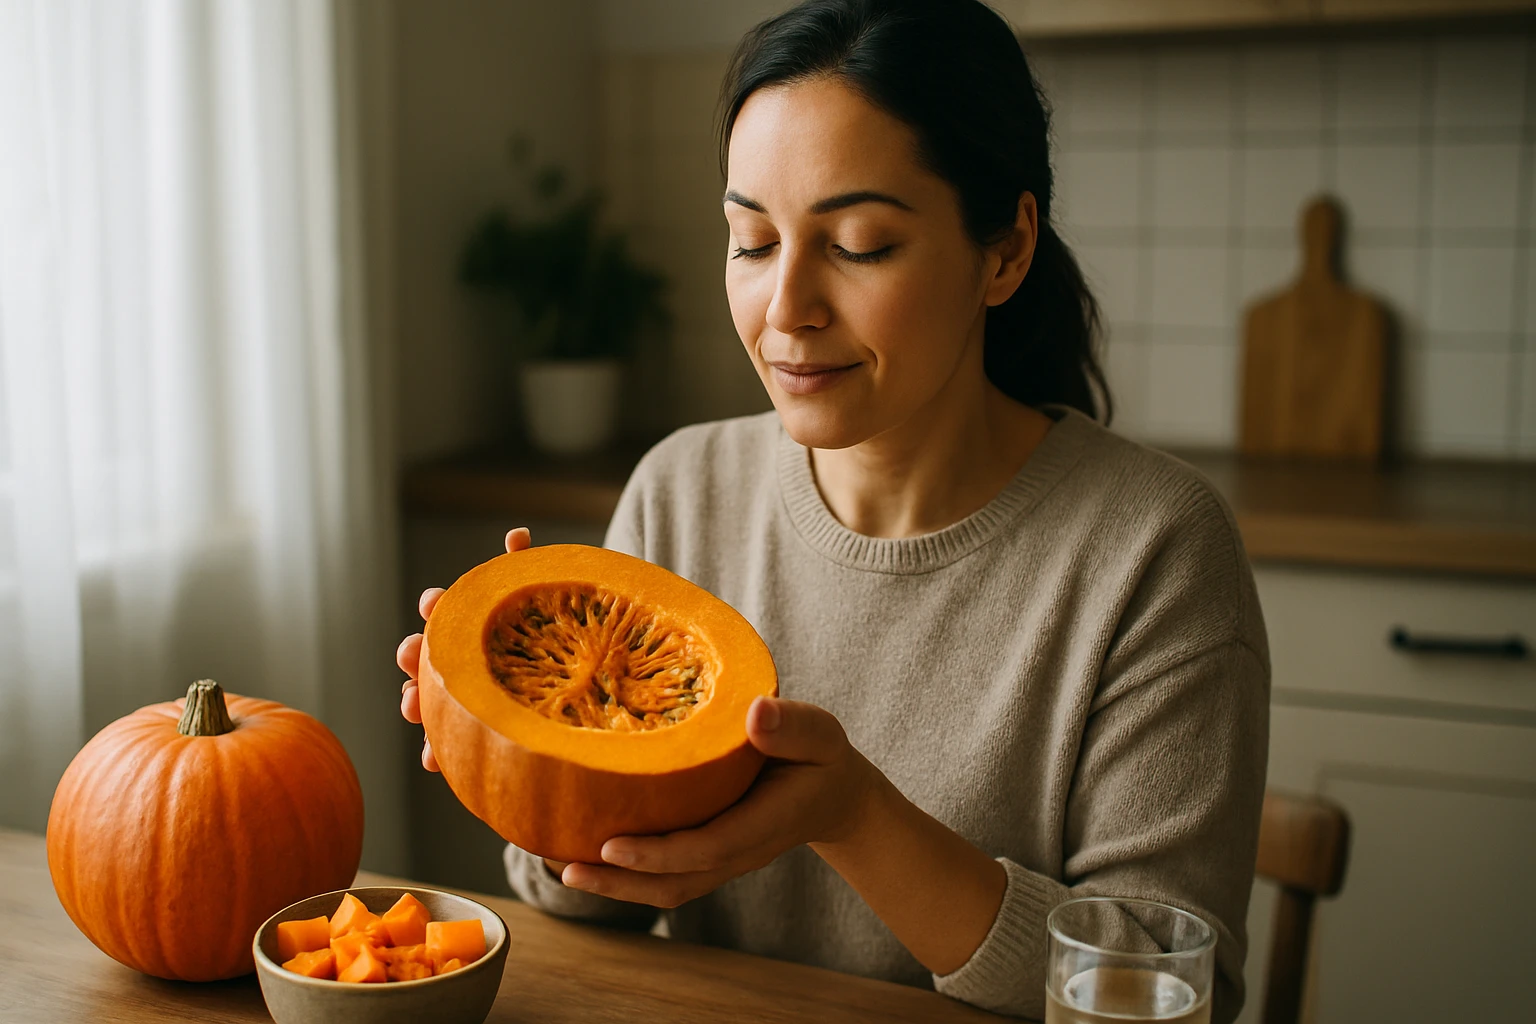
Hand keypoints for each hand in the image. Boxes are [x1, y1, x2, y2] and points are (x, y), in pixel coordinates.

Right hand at [397, 527, 531, 772]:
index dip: (436, 605)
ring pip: (429, 700)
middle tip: (411, 653)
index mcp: (472, 625)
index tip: (433, 602)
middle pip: (428, 654)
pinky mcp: (472, 734)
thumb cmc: (552, 631)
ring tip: (411, 705)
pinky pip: (449, 745)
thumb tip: (517, 533)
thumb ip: (524, 570)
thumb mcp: (540, 601)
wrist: (579, 679)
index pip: (445, 609)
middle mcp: (460, 659)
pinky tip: (434, 760)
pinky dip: (437, 751)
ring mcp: (462, 697)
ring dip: (416, 702)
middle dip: (415, 653)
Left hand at [555, 697, 886, 906]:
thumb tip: (755, 713)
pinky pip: (661, 874)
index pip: (707, 847)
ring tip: (558, 865)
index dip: (658, 853)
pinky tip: (579, 853)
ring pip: (663, 886)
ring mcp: (719, 860)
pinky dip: (620, 873)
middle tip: (565, 867)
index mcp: (763, 824)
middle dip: (619, 882)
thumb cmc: (819, 757)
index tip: (612, 847)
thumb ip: (792, 725)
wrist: (833, 795)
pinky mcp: (705, 855)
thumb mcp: (819, 734)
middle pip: (674, 882)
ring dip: (612, 885)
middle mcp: (736, 852)